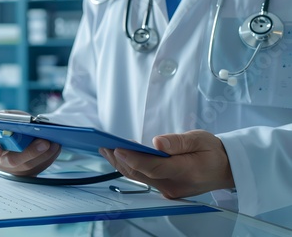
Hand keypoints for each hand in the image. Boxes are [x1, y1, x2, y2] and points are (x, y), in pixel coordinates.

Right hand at [0, 111, 60, 176]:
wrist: (23, 136)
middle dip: (30, 152)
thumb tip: (19, 123)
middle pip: (13, 160)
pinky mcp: (27, 174)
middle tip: (44, 143)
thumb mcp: (9, 118)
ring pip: (29, 167)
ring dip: (44, 155)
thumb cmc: (14, 126)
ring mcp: (14, 170)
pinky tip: (55, 148)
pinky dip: (49, 158)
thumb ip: (9, 119)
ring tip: (54, 144)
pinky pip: (38, 168)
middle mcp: (0, 161)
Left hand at [99, 130, 234, 198]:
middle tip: (104, 145)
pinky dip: (130, 167)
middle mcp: (174, 185)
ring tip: (106, 150)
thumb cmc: (213, 151)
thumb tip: (157, 143)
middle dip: (121, 160)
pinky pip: (143, 179)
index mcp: (186, 171)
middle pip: (141, 174)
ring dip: (121, 164)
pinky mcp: (165, 190)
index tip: (118, 148)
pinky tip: (120, 158)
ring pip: (139, 177)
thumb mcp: (201, 139)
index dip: (134, 158)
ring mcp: (168, 190)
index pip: (154, 167)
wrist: (225, 169)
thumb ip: (178, 142)